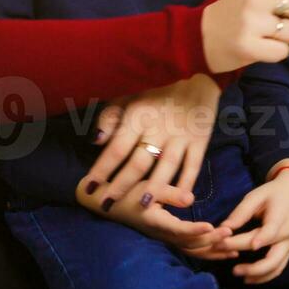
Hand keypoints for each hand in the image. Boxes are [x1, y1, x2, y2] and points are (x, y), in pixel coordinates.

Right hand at [75, 176, 235, 260]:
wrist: (108, 203)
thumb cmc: (127, 190)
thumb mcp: (146, 185)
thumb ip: (168, 192)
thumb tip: (191, 198)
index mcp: (156, 221)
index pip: (180, 230)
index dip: (197, 230)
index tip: (214, 227)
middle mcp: (162, 234)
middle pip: (191, 244)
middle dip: (212, 241)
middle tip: (232, 234)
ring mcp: (166, 238)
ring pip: (193, 251)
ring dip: (213, 251)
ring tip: (235, 248)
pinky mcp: (169, 237)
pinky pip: (191, 249)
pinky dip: (208, 252)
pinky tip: (223, 250)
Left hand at [79, 74, 219, 208]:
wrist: (197, 83)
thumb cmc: (156, 96)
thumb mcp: (130, 98)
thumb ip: (110, 117)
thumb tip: (96, 141)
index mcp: (138, 116)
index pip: (117, 148)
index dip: (102, 169)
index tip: (89, 187)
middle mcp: (159, 128)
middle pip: (139, 162)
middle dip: (122, 185)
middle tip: (107, 204)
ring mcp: (181, 136)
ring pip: (167, 166)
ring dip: (155, 188)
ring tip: (143, 206)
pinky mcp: (200, 141)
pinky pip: (193, 165)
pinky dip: (186, 183)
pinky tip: (179, 198)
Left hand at [215, 160, 288, 283]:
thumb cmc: (271, 194)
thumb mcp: (256, 196)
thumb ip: (241, 212)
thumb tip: (223, 228)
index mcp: (280, 219)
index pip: (269, 233)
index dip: (260, 240)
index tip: (248, 248)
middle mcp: (287, 236)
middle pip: (273, 258)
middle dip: (253, 267)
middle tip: (233, 269)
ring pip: (276, 268)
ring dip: (257, 275)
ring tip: (238, 275)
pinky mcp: (288, 251)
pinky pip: (278, 268)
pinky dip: (264, 277)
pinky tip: (249, 278)